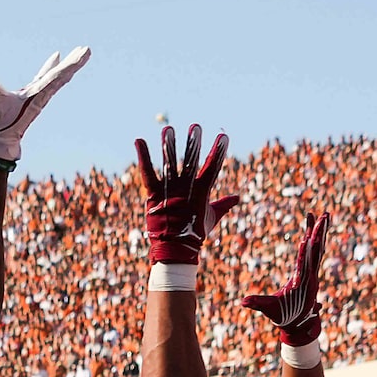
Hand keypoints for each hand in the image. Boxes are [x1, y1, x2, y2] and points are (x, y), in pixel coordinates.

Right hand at [0, 46, 89, 164]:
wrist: (0, 140)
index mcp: (37, 96)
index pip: (56, 77)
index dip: (69, 66)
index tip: (82, 56)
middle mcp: (41, 95)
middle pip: (61, 76)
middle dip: (74, 63)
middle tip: (88, 50)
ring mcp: (37, 94)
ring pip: (57, 76)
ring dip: (68, 64)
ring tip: (80, 51)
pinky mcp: (31, 94)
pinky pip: (45, 77)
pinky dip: (52, 67)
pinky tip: (57, 56)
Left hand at [133, 123, 236, 265]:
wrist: (176, 250)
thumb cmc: (195, 233)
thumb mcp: (211, 217)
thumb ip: (223, 204)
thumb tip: (237, 198)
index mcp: (202, 191)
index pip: (213, 167)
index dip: (218, 152)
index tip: (223, 136)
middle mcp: (186, 187)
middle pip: (191, 161)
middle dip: (193, 144)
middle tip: (196, 127)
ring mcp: (170, 190)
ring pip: (169, 164)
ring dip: (168, 146)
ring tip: (168, 129)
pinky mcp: (154, 194)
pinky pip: (147, 173)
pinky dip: (143, 156)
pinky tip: (139, 140)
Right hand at [239, 213, 329, 345]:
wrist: (298, 324)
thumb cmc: (283, 316)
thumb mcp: (269, 309)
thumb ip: (257, 303)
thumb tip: (243, 302)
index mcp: (301, 283)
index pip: (303, 264)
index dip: (305, 251)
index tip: (307, 237)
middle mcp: (311, 275)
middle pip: (316, 251)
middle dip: (319, 233)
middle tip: (324, 216)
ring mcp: (313, 273)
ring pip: (318, 249)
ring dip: (320, 231)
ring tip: (325, 215)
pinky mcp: (311, 271)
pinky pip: (315, 252)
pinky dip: (315, 239)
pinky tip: (313, 228)